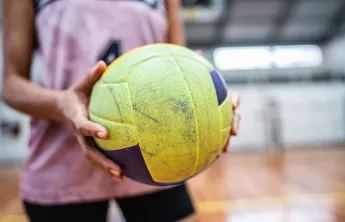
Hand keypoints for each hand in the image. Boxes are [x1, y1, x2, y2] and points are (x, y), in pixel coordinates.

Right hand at [56, 61, 122, 181]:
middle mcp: (79, 133)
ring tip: (121, 177)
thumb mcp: (81, 84)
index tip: (104, 133)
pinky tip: (123, 172)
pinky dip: (108, 164)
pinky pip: (98, 155)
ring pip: (93, 157)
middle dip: (102, 161)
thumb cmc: (76, 94)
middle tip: (117, 170)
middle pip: (89, 151)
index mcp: (76, 117)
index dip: (92, 130)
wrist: (61, 108)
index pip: (83, 125)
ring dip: (105, 168)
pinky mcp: (89, 144)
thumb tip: (103, 63)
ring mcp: (83, 141)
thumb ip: (91, 76)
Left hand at [195, 49, 240, 151]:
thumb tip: (200, 51)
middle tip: (234, 131)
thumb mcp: (189, 77)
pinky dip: (214, 150)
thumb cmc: (186, 90)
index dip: (234, 100)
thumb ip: (194, 66)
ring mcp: (215, 124)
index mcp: (218, 97)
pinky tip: (210, 158)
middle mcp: (220, 111)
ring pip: (226, 133)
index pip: (230, 97)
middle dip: (235, 124)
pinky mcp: (209, 135)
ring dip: (227, 141)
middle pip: (233, 117)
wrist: (181, 108)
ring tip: (224, 150)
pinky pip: (213, 143)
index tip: (234, 104)